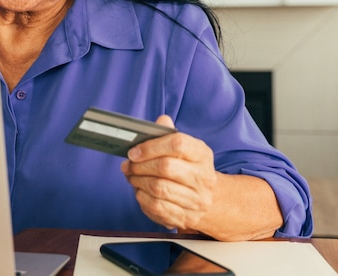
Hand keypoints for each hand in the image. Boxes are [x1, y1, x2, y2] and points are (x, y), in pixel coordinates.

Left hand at [119, 115, 218, 231]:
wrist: (209, 200)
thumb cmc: (188, 169)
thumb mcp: (184, 149)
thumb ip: (169, 135)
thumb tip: (162, 120)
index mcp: (202, 154)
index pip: (177, 144)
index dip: (151, 147)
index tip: (133, 152)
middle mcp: (203, 177)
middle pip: (165, 167)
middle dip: (140, 166)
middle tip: (128, 166)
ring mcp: (197, 200)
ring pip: (158, 188)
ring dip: (138, 182)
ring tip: (132, 177)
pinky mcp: (186, 218)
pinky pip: (157, 207)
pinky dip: (142, 198)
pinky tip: (140, 191)